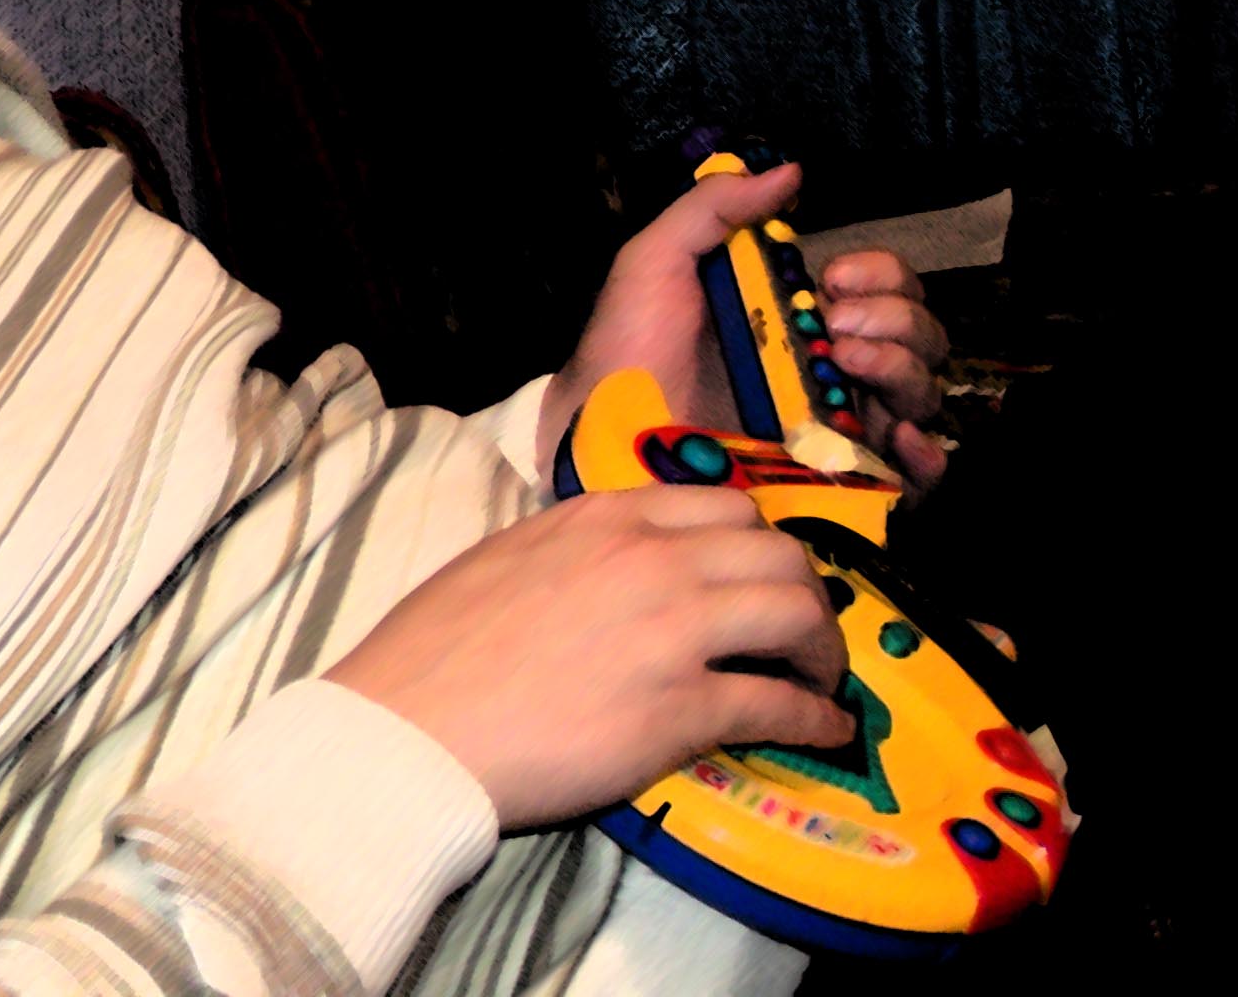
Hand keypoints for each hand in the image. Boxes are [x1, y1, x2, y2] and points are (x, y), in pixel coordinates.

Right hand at [324, 485, 852, 828]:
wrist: (413, 727)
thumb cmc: (436, 650)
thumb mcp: (508, 557)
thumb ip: (578, 548)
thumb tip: (619, 567)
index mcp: (603, 516)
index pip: (723, 505)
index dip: (759, 547)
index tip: (760, 582)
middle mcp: (650, 557)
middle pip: (779, 554)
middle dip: (807, 596)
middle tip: (801, 637)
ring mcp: (672, 629)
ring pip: (797, 614)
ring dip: (824, 651)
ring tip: (818, 681)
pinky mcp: (682, 708)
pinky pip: (780, 704)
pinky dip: (816, 718)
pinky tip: (824, 731)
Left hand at [534, 162, 952, 495]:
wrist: (603, 434)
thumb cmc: (627, 347)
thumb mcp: (656, 260)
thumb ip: (713, 208)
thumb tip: (788, 171)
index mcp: (797, 316)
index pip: (882, 287)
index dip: (878, 275)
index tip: (833, 279)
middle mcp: (830, 369)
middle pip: (917, 335)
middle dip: (897, 317)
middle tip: (838, 322)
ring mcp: (839, 428)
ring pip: (923, 392)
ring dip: (903, 368)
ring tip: (847, 364)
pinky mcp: (842, 485)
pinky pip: (919, 474)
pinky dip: (927, 453)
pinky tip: (897, 435)